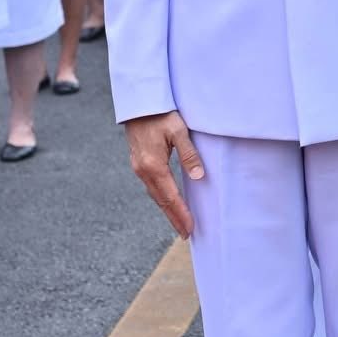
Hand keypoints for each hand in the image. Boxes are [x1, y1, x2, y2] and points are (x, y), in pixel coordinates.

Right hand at [125, 111, 202, 239]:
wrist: (139, 103)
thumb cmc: (160, 114)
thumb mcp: (179, 131)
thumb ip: (189, 154)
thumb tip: (198, 177)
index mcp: (153, 165)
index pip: (170, 196)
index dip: (181, 213)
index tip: (190, 228)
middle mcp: (143, 170)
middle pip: (161, 200)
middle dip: (174, 217)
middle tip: (187, 233)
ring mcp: (139, 167)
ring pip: (155, 194)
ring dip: (168, 209)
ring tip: (180, 222)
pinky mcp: (139, 163)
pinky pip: (152, 186)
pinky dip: (161, 197)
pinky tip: (168, 201)